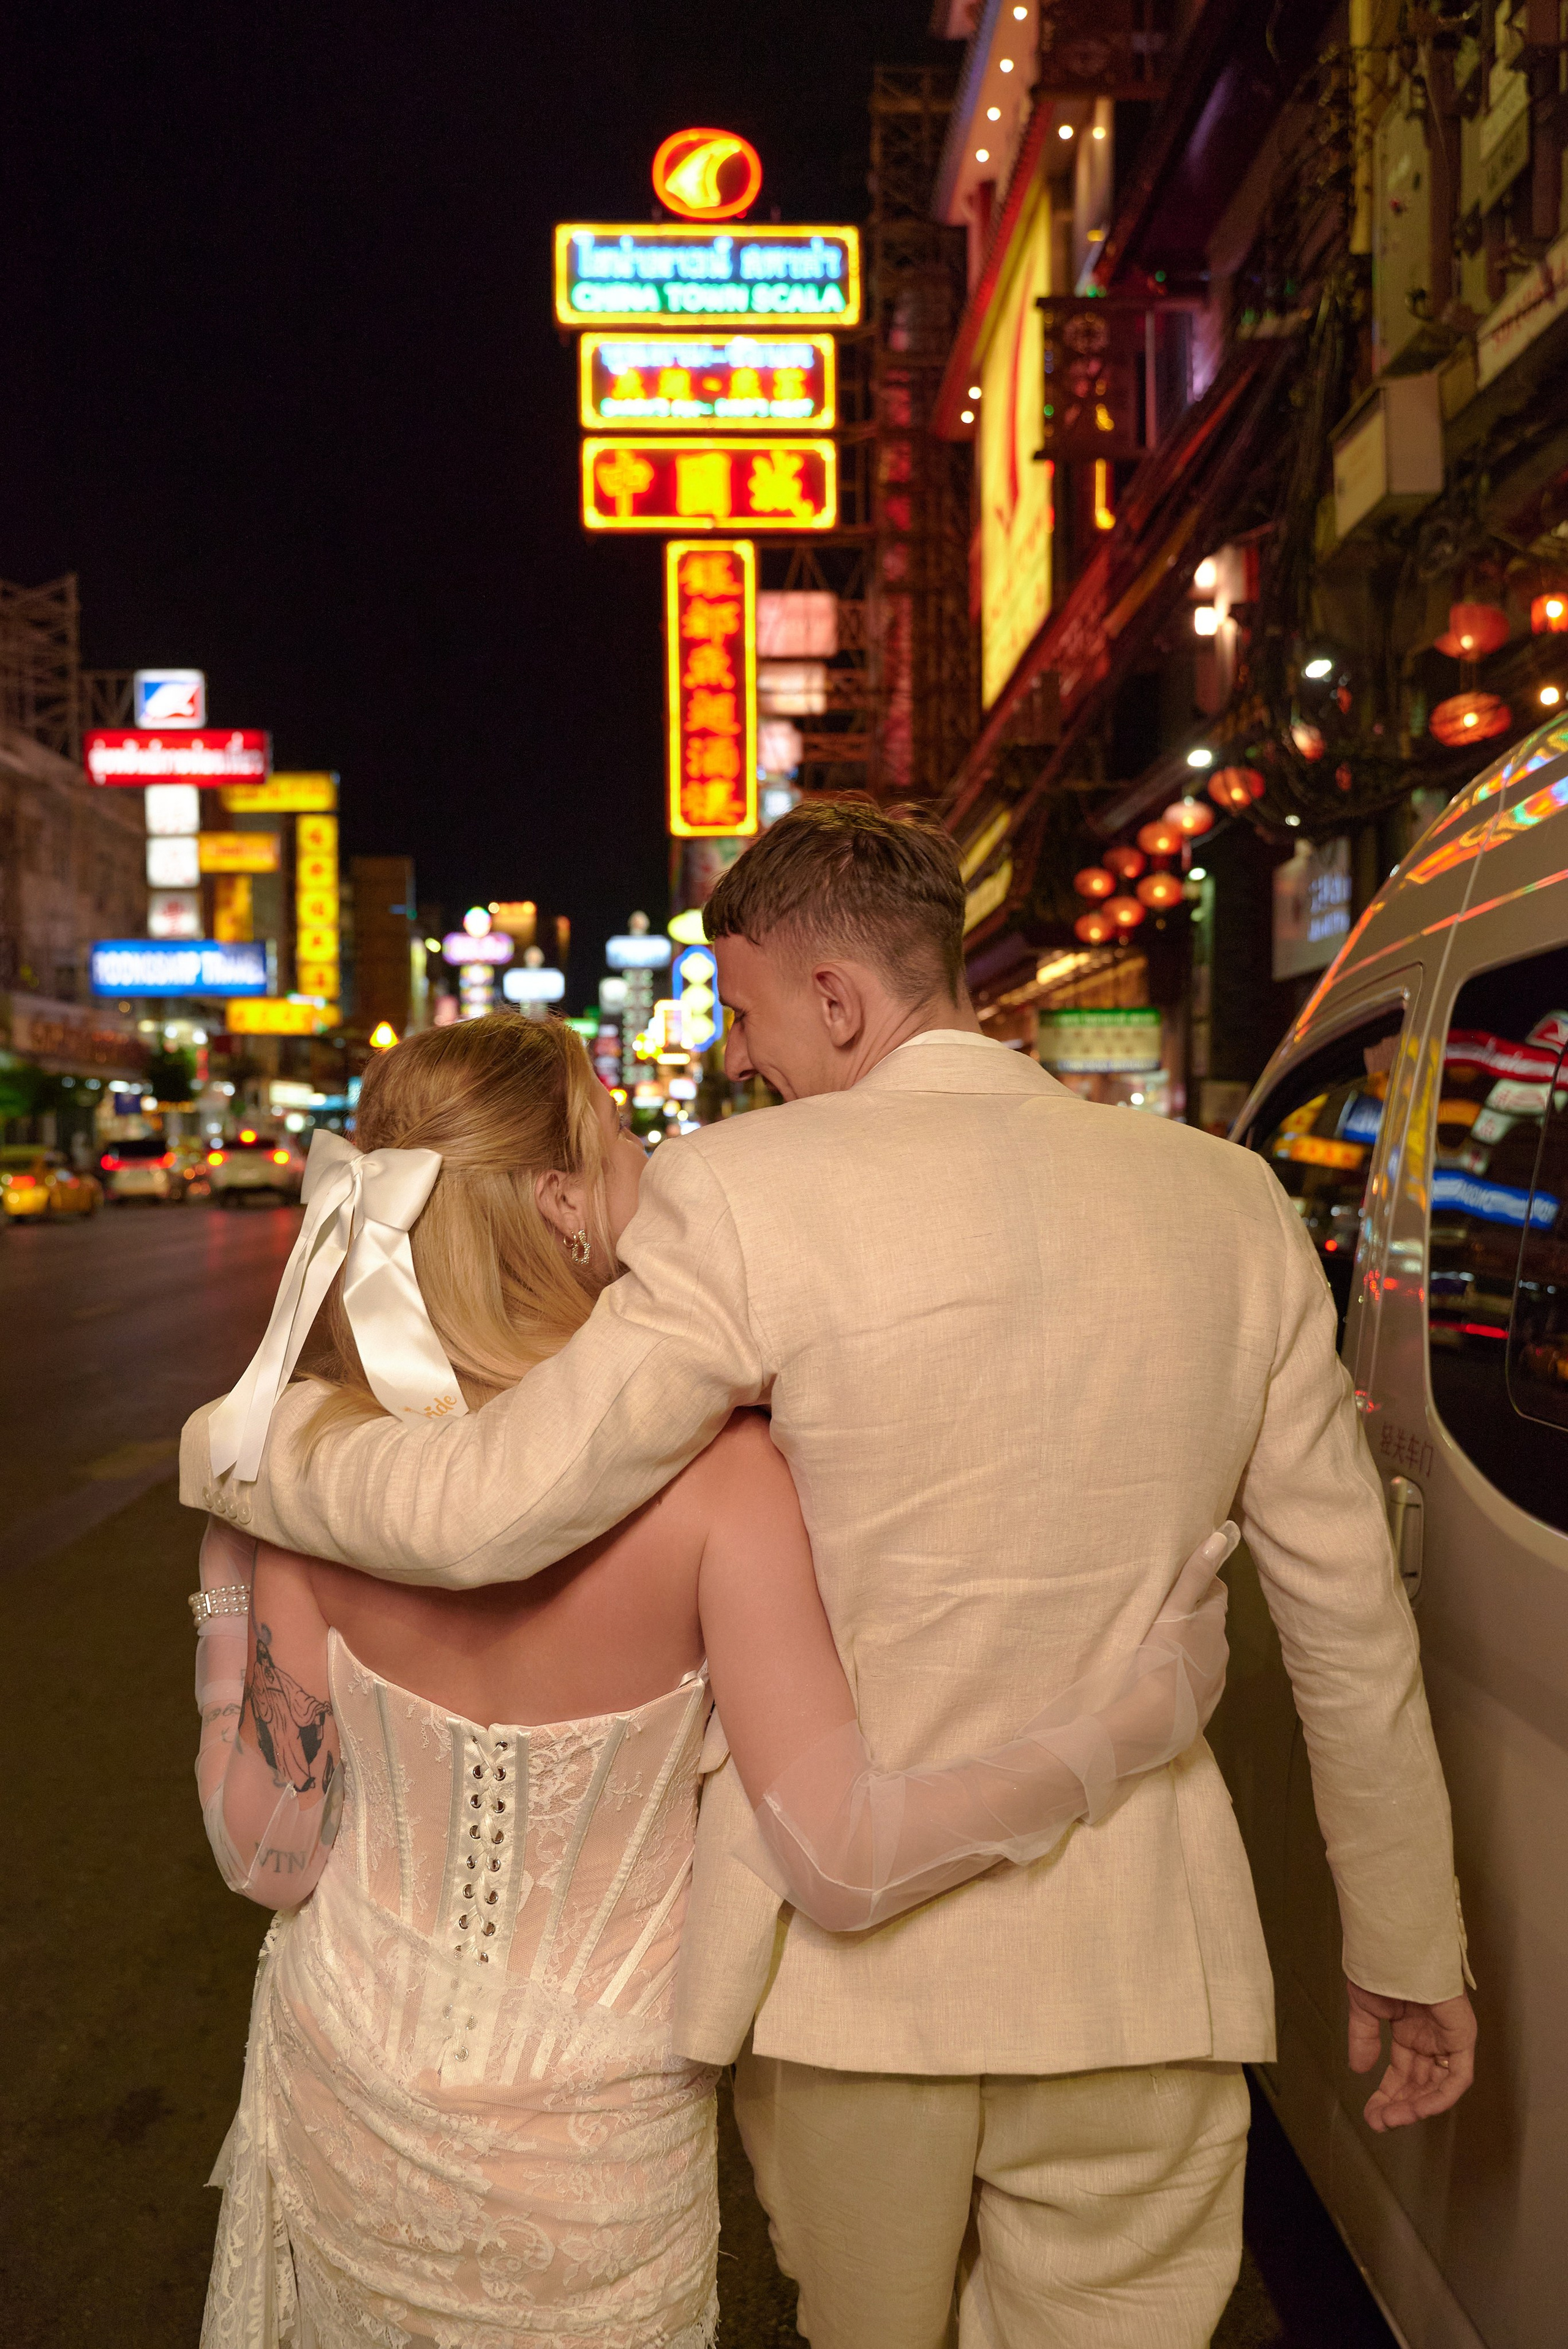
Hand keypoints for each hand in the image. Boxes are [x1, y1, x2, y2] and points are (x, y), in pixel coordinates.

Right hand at [1346, 1978, 1476, 2129]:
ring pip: (1439, 2085)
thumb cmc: (1381, 1966)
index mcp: (1409, 2030)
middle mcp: (1430, 2038)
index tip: (1371, 2114)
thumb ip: (1364, 2038)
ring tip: (1392, 2118)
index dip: (1388, 2095)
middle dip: (1399, 2105)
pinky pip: (1458, 2076)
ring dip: (1417, 2106)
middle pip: (1420, 2084)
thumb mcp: (1365, 2007)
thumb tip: (1359, 2069)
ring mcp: (1448, 2038)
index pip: (1403, 2073)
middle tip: (1379, 2122)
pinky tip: (1418, 2108)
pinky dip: (1441, 2096)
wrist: (1394, 1946)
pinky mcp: (1462, 2036)